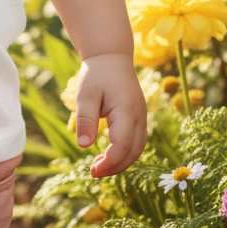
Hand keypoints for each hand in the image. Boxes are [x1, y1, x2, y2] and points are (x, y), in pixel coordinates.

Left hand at [73, 52, 147, 177]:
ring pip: (138, 148)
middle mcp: (139, 116)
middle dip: (115, 166)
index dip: (110, 163)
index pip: (123, 146)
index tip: (93, 170)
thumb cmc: (96, 74)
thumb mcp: (86, 95)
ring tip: (100, 166)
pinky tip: (109, 154)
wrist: (111, 55)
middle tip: (94, 171)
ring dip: (122, 161)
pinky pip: (137, 141)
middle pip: (133, 152)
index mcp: (127, 111)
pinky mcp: (139, 116)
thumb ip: (86, 119)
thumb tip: (84, 146)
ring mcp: (142, 116)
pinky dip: (126, 152)